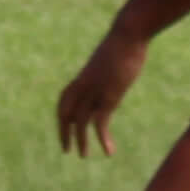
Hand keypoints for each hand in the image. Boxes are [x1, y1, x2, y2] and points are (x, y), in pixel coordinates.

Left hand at [58, 28, 148, 156]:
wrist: (128, 34)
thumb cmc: (123, 42)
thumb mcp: (110, 58)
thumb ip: (107, 68)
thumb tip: (113, 69)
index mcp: (83, 77)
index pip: (64, 99)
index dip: (62, 116)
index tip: (64, 127)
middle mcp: (84, 86)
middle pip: (65, 113)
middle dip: (64, 132)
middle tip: (66, 150)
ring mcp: (94, 91)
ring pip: (79, 122)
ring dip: (80, 141)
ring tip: (83, 156)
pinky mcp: (108, 96)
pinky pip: (100, 123)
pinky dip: (102, 139)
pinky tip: (109, 151)